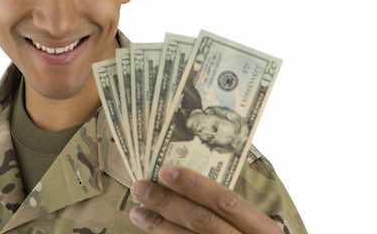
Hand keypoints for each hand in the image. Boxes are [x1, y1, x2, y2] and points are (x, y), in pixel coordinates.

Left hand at [128, 165, 281, 232]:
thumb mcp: (255, 228)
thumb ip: (230, 210)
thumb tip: (186, 183)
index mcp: (262, 229)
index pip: (226, 201)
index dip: (195, 185)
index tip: (165, 171)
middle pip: (202, 221)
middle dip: (167, 202)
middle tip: (140, 187)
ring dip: (158, 225)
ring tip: (136, 211)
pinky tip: (152, 231)